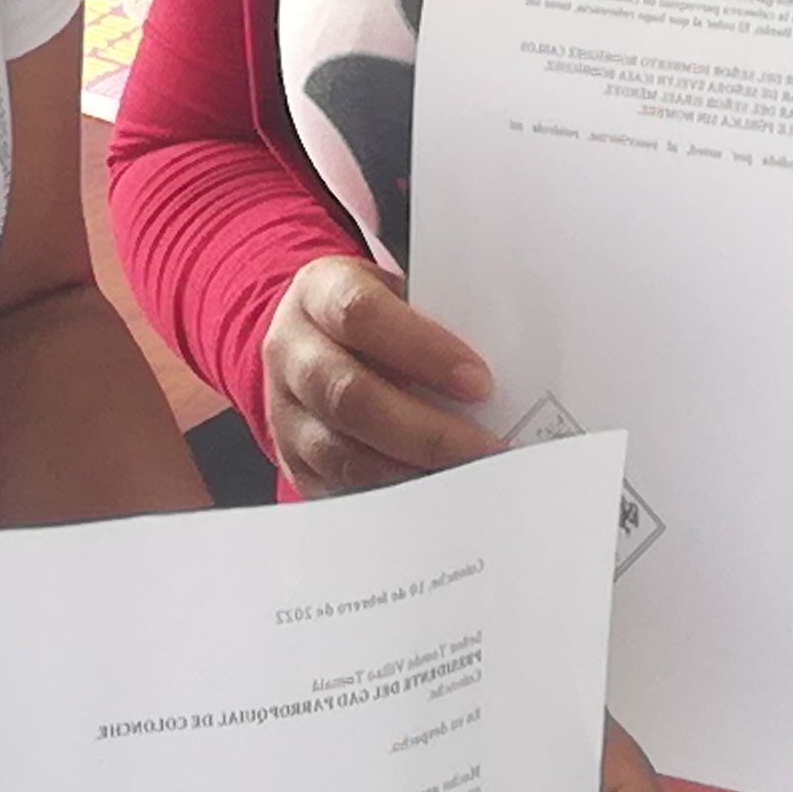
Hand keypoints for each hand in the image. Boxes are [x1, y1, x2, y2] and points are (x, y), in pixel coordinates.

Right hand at [257, 255, 498, 492]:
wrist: (311, 335)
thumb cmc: (374, 316)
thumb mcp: (397, 295)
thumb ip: (436, 320)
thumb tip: (507, 373)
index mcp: (317, 292)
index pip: (361, 315)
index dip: (422, 350)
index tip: (480, 382)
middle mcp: (291, 350)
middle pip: (348, 395)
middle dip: (425, 430)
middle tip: (486, 449)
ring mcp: (284, 410)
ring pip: (340, 452)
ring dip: (410, 472)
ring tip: (467, 480)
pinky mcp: (292, 459)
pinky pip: (337, 490)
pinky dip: (389, 499)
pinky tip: (433, 499)